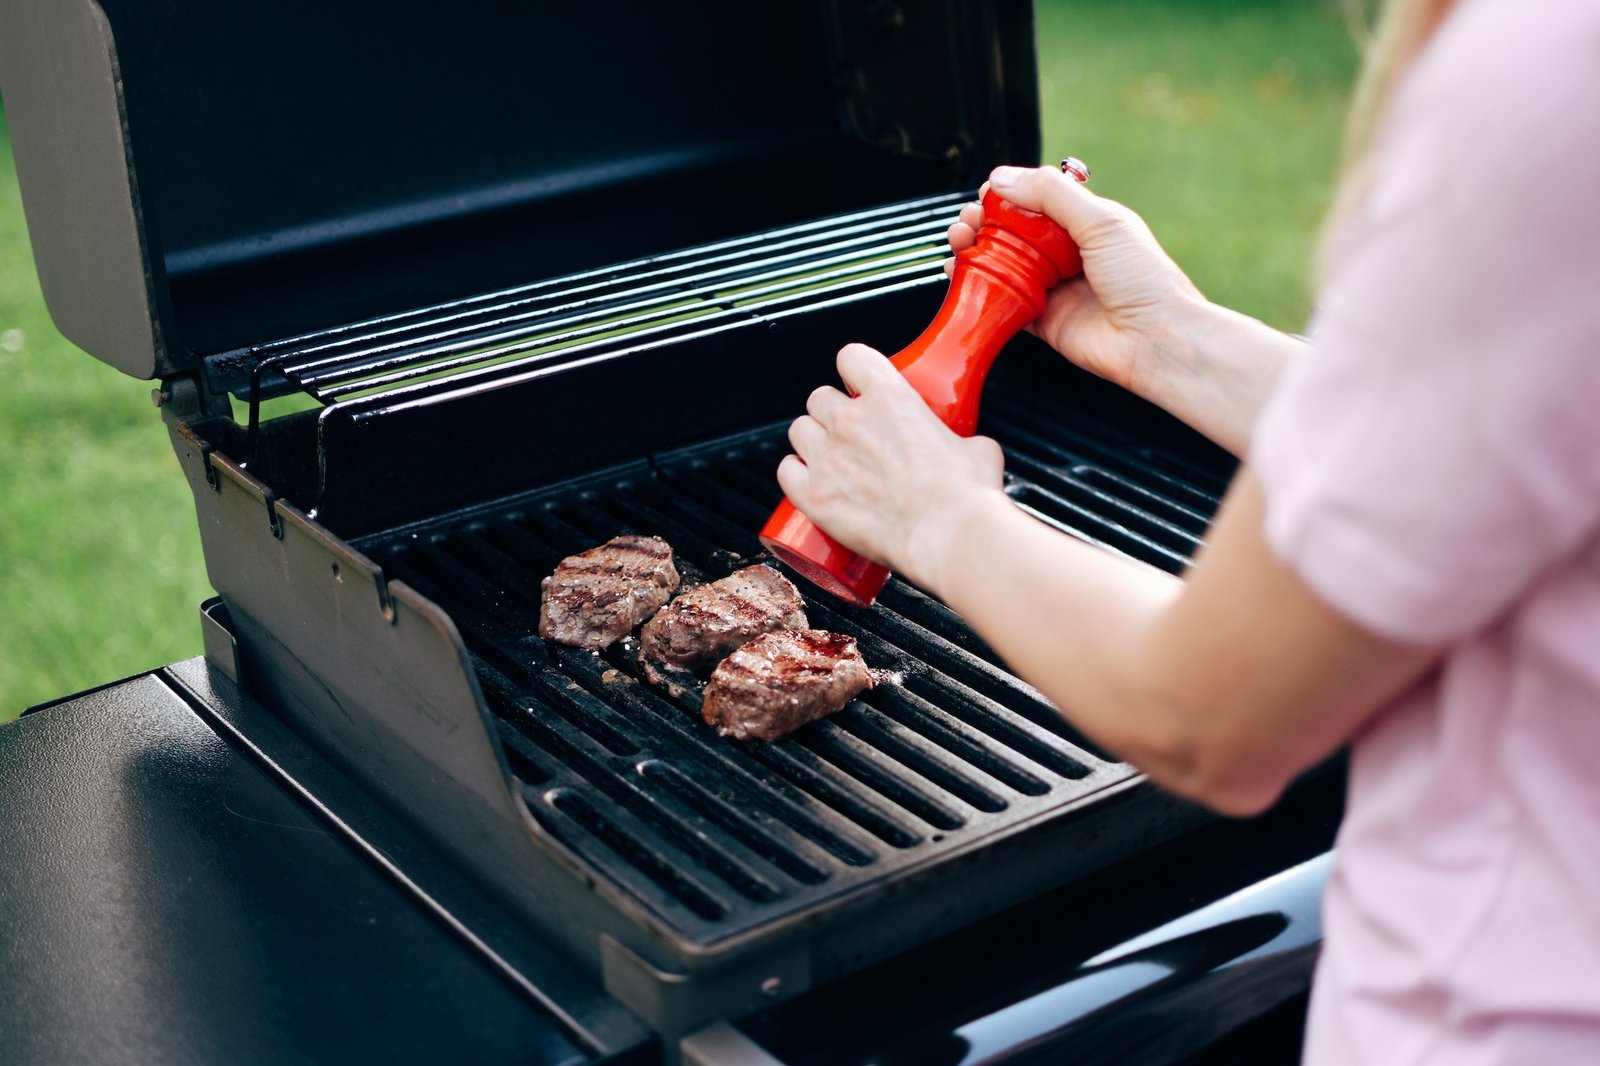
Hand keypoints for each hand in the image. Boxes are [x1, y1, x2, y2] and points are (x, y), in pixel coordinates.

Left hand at [777, 343, 1007, 591]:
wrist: (949, 536)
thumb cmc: (965, 495)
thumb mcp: (976, 448)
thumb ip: (962, 439)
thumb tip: (967, 450)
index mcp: (890, 397)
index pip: (852, 358)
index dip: (854, 370)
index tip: (860, 384)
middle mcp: (851, 421)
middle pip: (819, 397)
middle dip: (833, 412)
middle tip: (853, 435)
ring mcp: (829, 457)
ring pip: (798, 430)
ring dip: (812, 441)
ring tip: (832, 461)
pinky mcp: (814, 496)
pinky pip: (786, 471)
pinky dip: (796, 474)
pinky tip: (811, 482)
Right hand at [947, 165, 1206, 402]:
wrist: (1156, 341)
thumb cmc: (1145, 280)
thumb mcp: (1101, 221)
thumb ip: (1051, 194)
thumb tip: (1002, 178)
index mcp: (1085, 223)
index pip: (1036, 201)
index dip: (1006, 196)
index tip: (985, 195)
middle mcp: (1066, 254)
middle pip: (1011, 232)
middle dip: (983, 223)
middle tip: (968, 222)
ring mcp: (1051, 287)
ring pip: (1001, 265)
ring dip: (974, 252)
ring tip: (959, 243)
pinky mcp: (1040, 321)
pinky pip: (1002, 302)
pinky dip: (979, 289)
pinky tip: (963, 277)